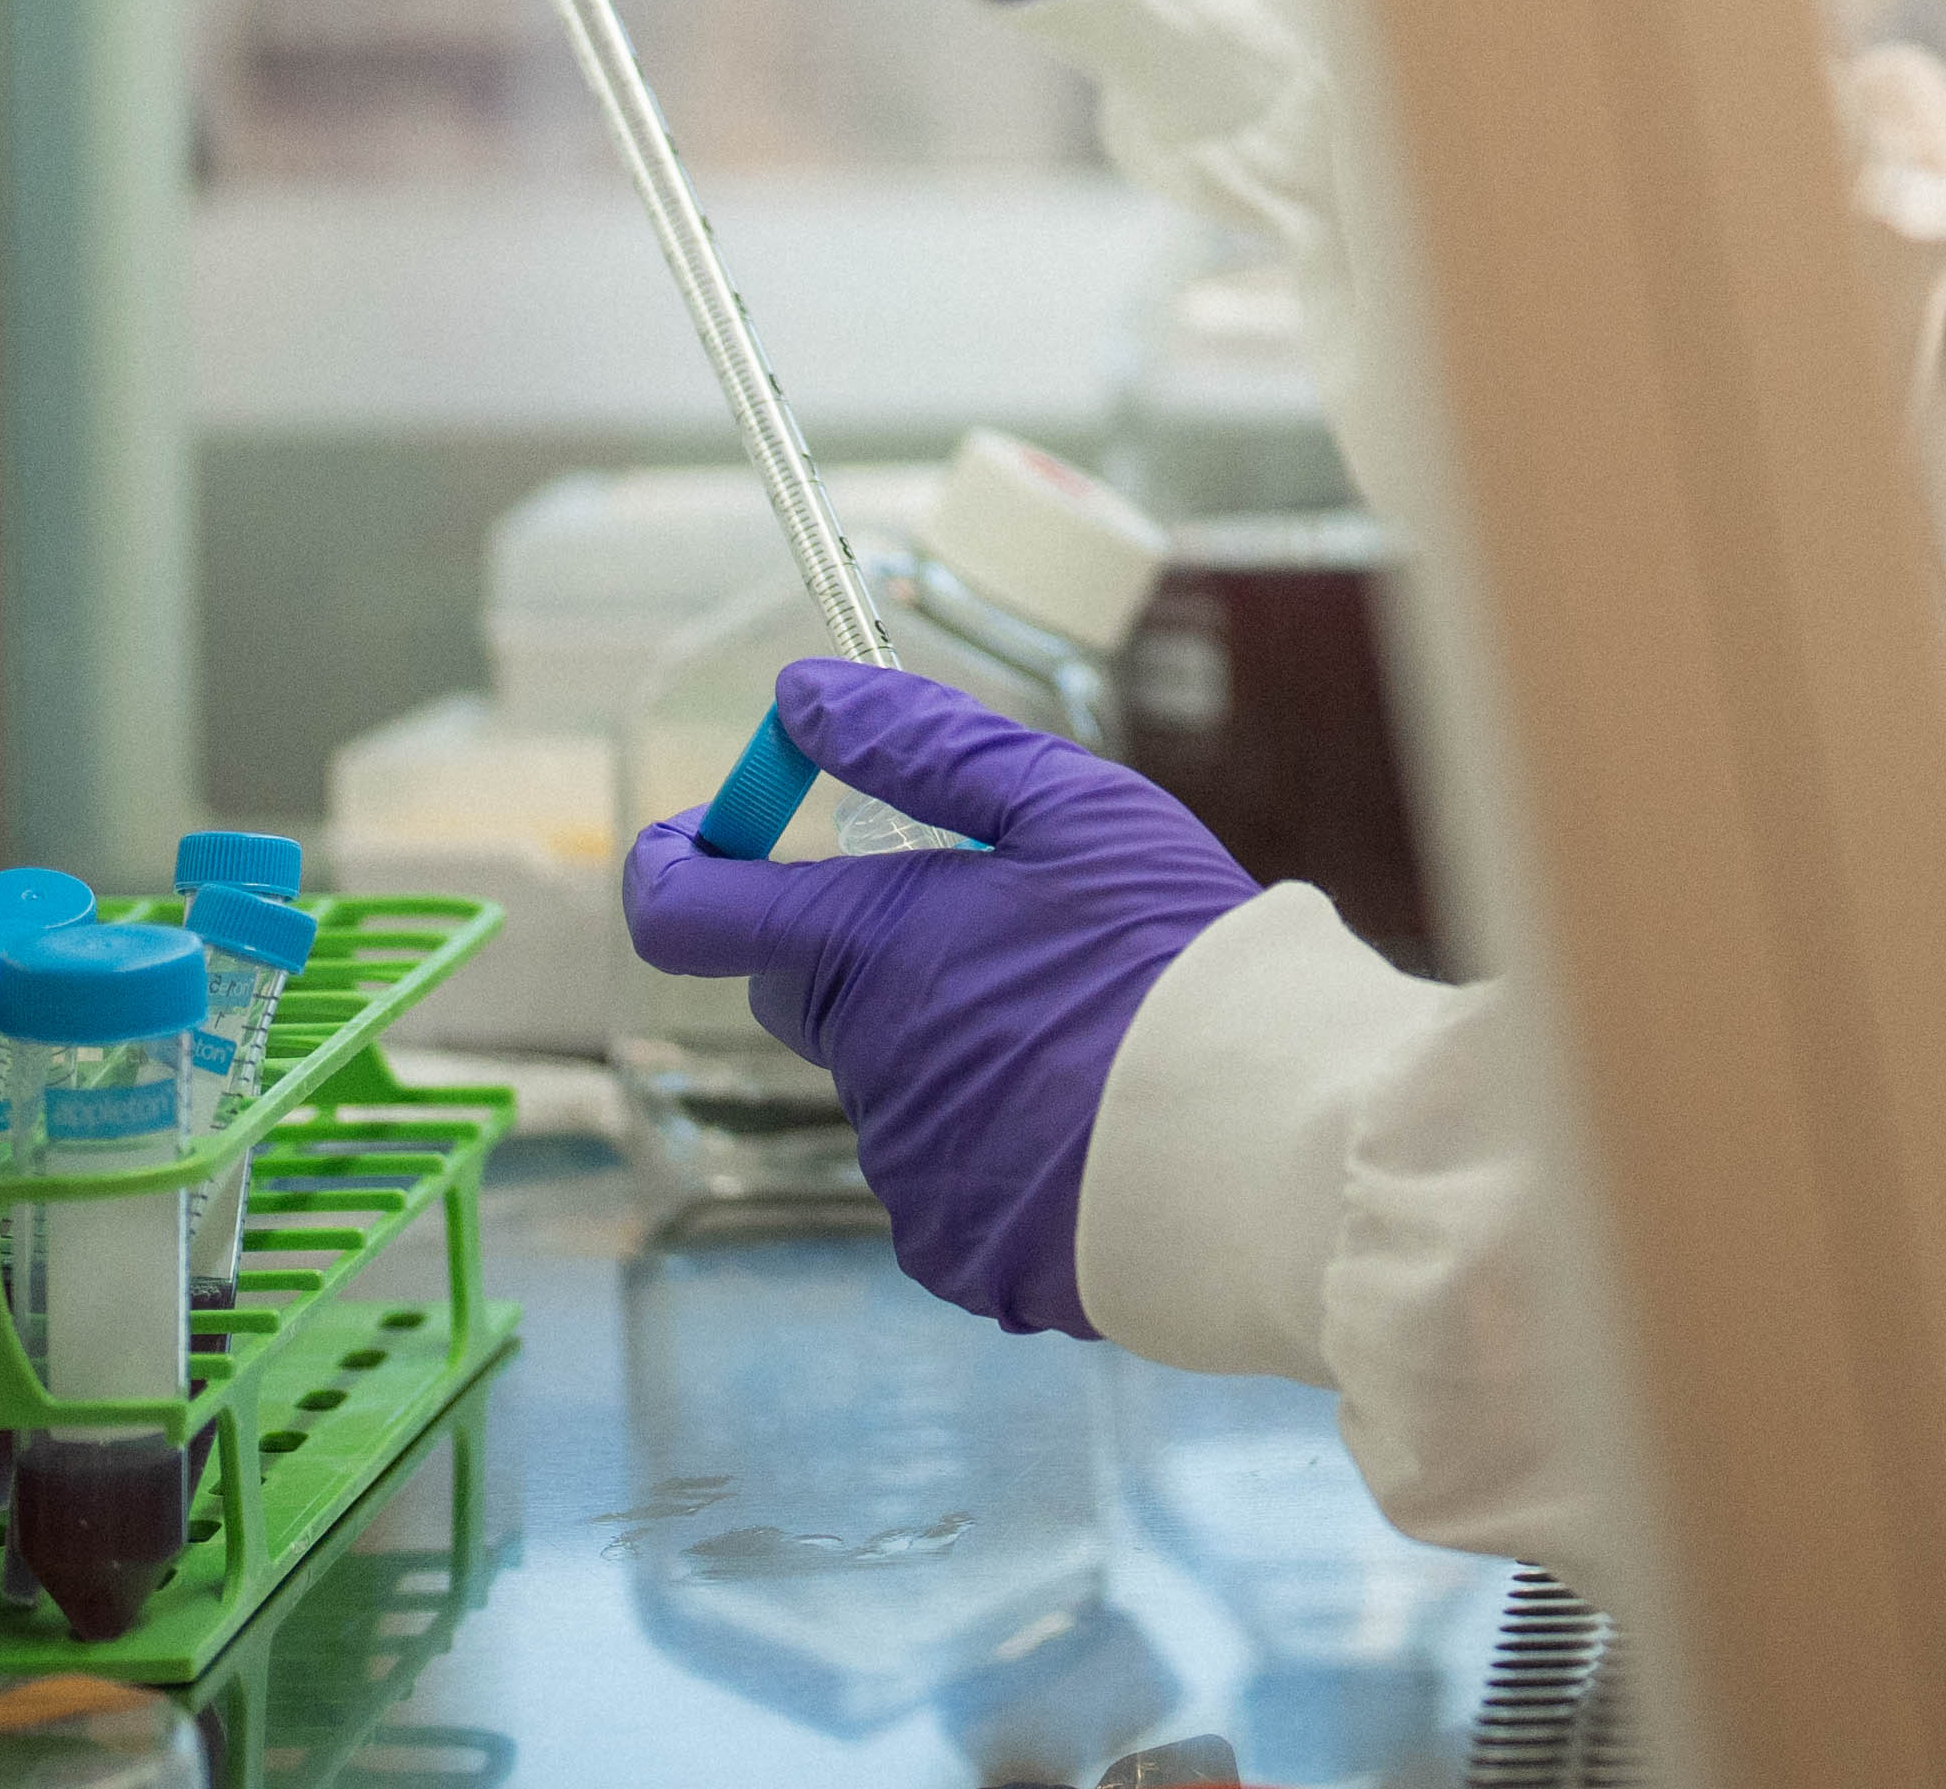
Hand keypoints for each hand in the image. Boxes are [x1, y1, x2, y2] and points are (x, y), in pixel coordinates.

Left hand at [624, 660, 1259, 1336]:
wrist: (1267, 1143)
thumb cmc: (1172, 950)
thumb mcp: (1065, 806)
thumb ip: (921, 742)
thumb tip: (800, 694)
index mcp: (871, 947)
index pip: (689, 912)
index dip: (678, 866)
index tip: (701, 843)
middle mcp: (863, 1066)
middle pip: (811, 993)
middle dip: (869, 953)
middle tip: (998, 933)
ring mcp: (906, 1170)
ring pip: (893, 1083)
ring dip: (954, 1049)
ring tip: (1089, 1037)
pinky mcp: (956, 1251)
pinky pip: (948, 1177)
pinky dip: (1000, 1145)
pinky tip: (1092, 1124)